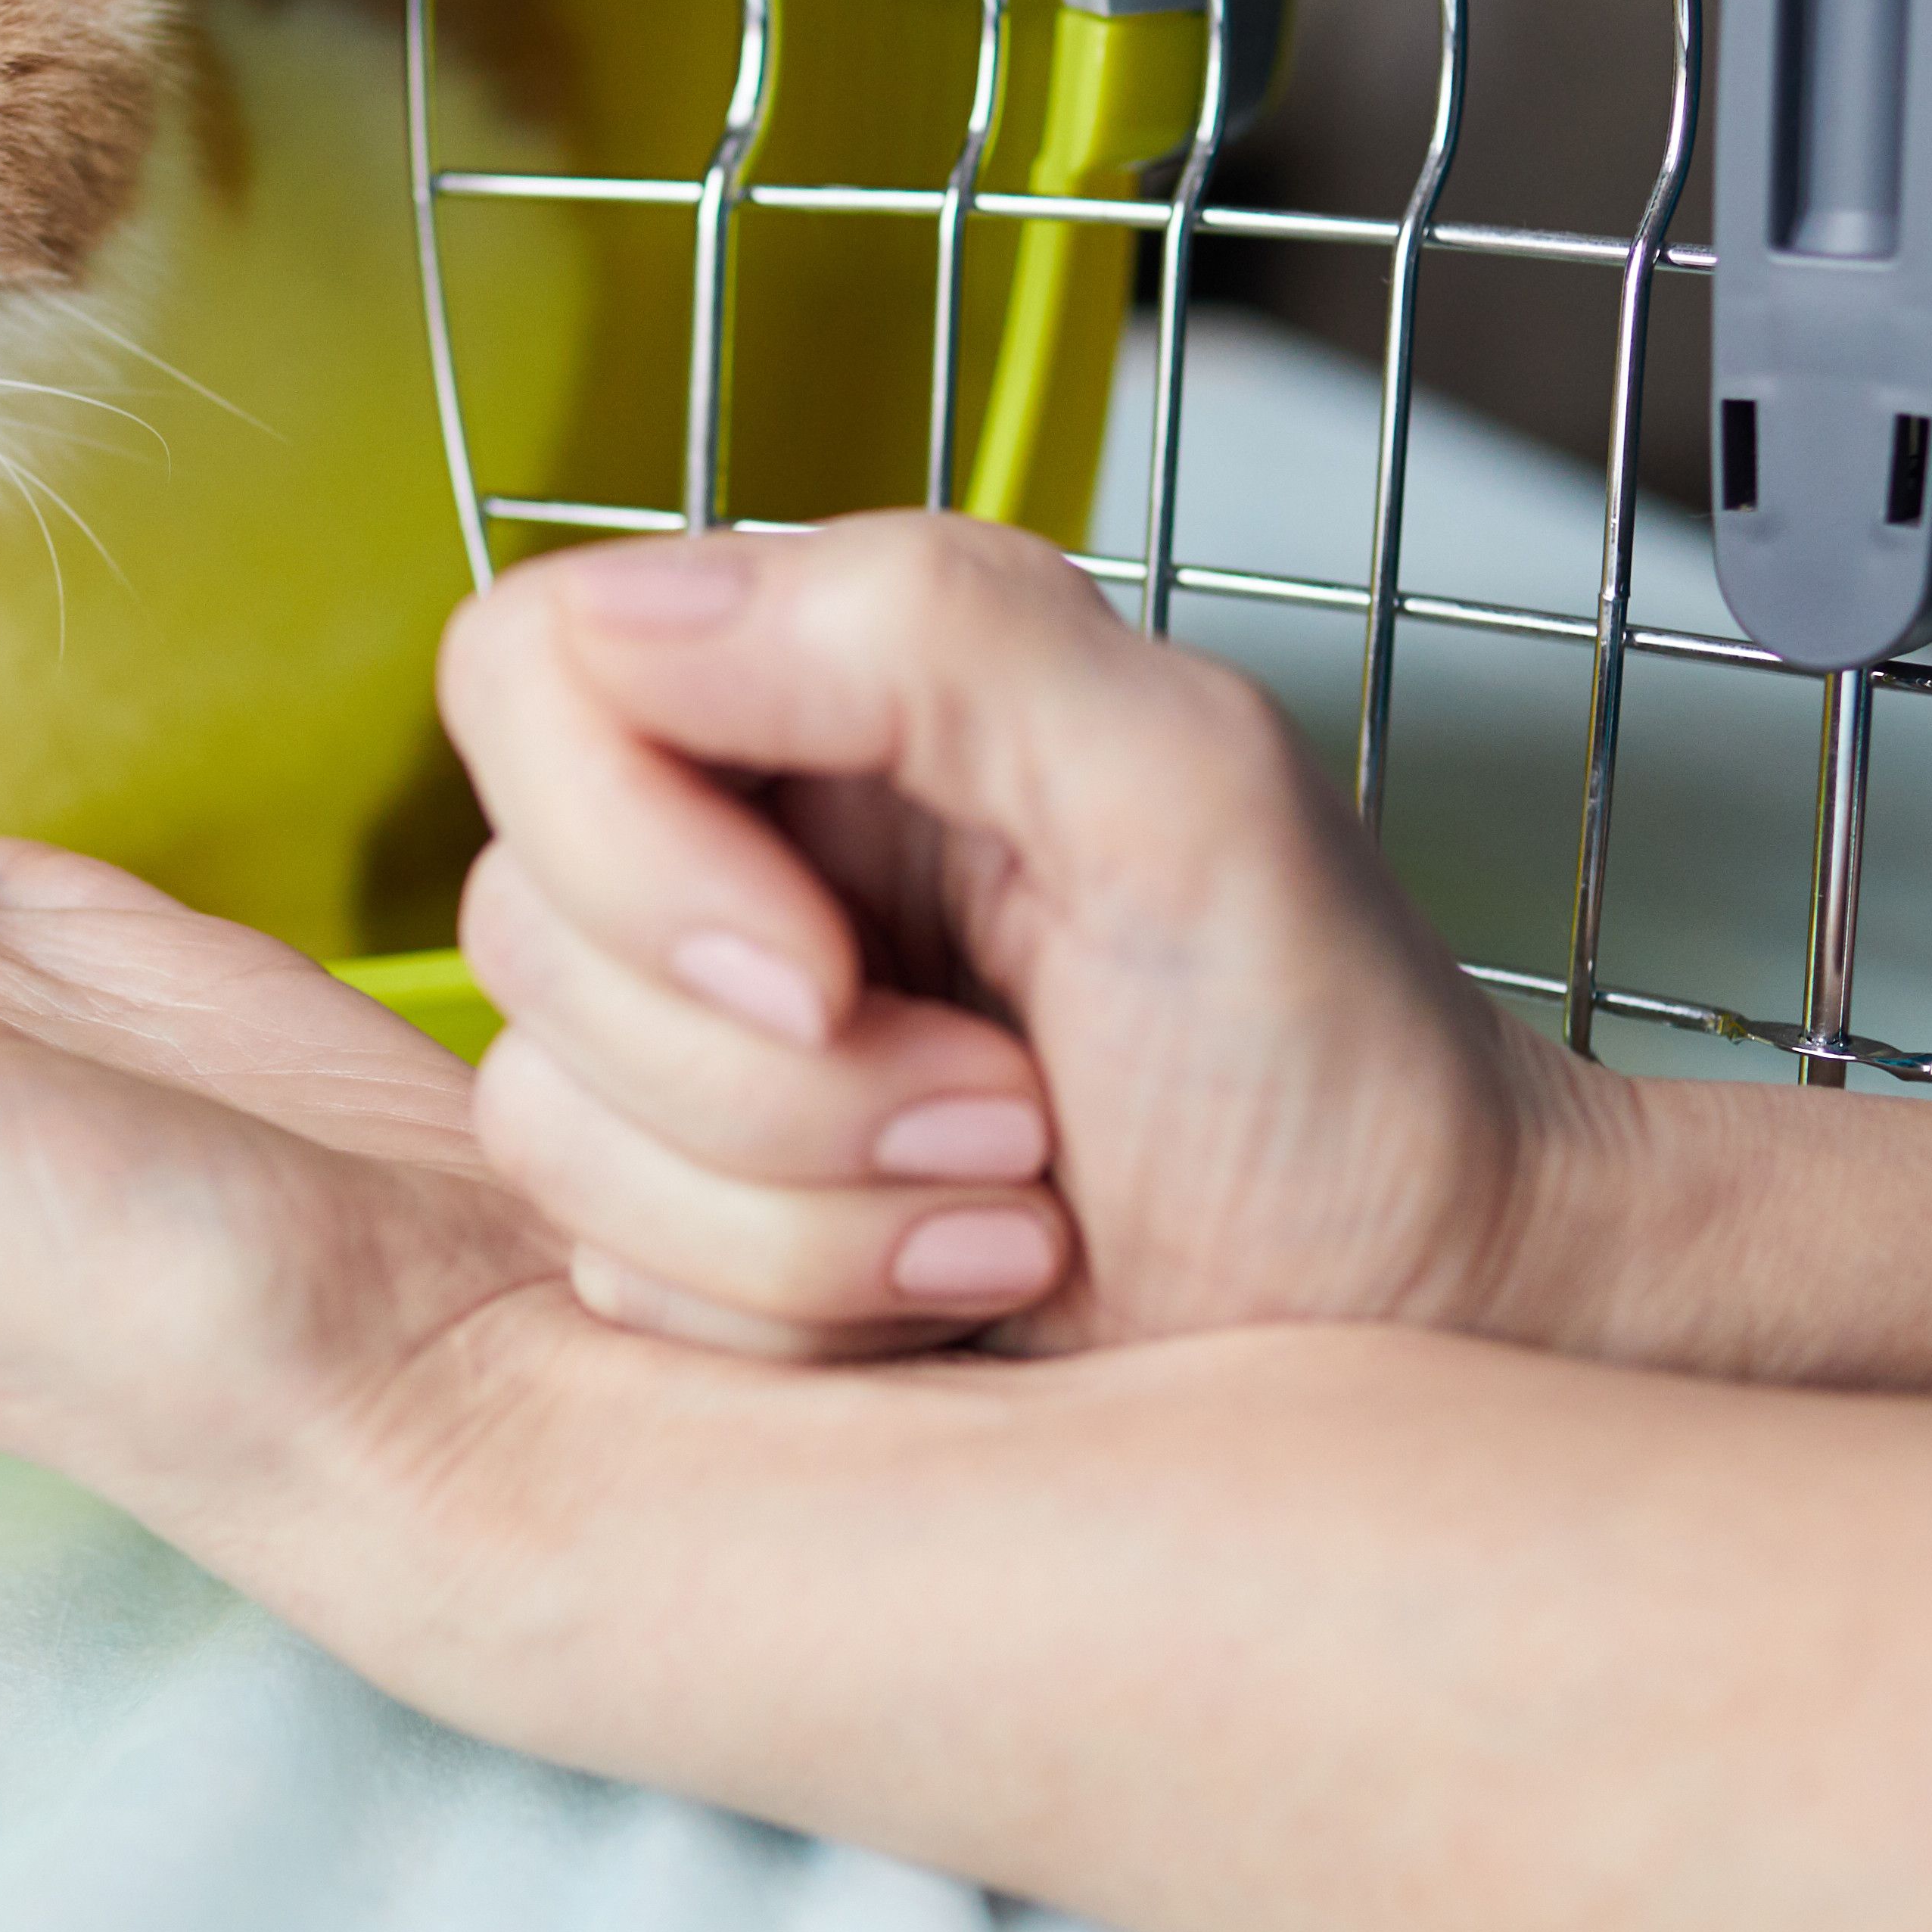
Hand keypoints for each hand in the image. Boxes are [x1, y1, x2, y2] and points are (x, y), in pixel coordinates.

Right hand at [435, 514, 1647, 1358]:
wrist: (1411, 1317)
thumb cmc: (1338, 1056)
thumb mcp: (1191, 786)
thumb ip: (933, 633)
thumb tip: (637, 614)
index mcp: (822, 691)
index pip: (527, 670)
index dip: (623, 842)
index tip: (822, 971)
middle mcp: (731, 851)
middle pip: (520, 929)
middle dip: (776, 1083)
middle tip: (1010, 1113)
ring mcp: (695, 1053)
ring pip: (549, 1132)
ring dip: (809, 1215)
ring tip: (1018, 1208)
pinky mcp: (692, 1229)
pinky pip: (607, 1281)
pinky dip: (806, 1313)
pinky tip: (963, 1288)